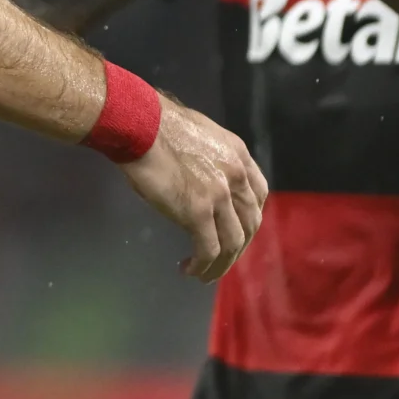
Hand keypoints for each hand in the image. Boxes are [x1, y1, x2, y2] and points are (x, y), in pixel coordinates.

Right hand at [121, 95, 268, 281]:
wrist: (139, 125)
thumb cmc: (156, 125)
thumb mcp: (199, 134)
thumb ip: (210, 157)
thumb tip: (201, 174)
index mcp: (238, 154)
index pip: (259, 194)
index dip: (249, 217)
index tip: (236, 229)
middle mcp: (236, 176)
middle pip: (250, 222)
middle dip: (238, 246)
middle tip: (221, 258)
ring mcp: (219, 196)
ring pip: (234, 242)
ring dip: (222, 264)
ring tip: (205, 273)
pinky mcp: (197, 212)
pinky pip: (209, 250)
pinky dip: (203, 266)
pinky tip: (190, 269)